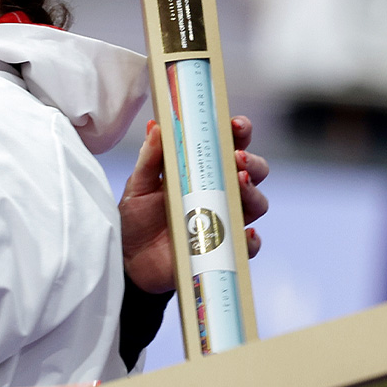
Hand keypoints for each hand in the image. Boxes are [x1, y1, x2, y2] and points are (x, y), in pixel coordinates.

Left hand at [120, 115, 269, 292]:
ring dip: (252, 193)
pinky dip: (250, 240)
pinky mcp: (222, 248)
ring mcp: (225, 221)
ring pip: (257, 204)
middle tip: (236, 158)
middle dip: (252, 162)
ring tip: (239, 183)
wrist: (129, 261)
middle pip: (253, 172)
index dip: (239, 133)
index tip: (235, 124)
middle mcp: (220, 193)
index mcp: (203, 171)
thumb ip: (149, 158)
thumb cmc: (137, 219)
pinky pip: (247, 246)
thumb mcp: (138, 186)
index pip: (230, 146)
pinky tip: (244, 233)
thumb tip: (156, 126)